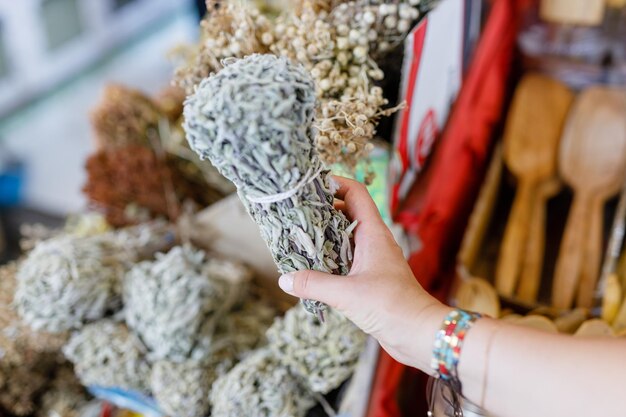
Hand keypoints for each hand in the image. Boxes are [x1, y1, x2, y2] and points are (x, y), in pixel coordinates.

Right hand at [278, 176, 448, 369]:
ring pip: (345, 238)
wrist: (419, 333)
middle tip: (296, 212)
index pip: (355, 194)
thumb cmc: (391, 306)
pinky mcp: (370, 278)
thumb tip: (285, 279)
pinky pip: (346, 260)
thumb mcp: (347, 293)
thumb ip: (314, 284)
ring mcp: (373, 260)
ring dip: (324, 237)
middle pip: (347, 213)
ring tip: (297, 237)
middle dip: (322, 210)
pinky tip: (311, 268)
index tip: (311, 184)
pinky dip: (329, 259)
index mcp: (373, 234)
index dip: (335, 183)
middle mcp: (374, 242)